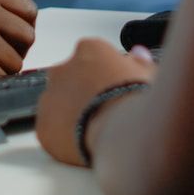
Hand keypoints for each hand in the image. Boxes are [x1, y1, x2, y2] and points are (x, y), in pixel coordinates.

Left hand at [34, 37, 155, 166]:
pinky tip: (82, 144)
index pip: (91, 55)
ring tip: (93, 129)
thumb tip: (138, 54)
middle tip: (102, 109)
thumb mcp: (149, 75)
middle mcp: (64, 69)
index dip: (104, 73)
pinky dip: (62, 137)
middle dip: (81, 90)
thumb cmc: (138, 100)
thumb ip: (139, 63)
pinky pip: (51, 130)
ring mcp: (50, 98)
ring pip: (56, 103)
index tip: (114, 87)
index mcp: (90, 50)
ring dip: (69, 113)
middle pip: (69, 76)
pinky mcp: (44, 127)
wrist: (124, 132)